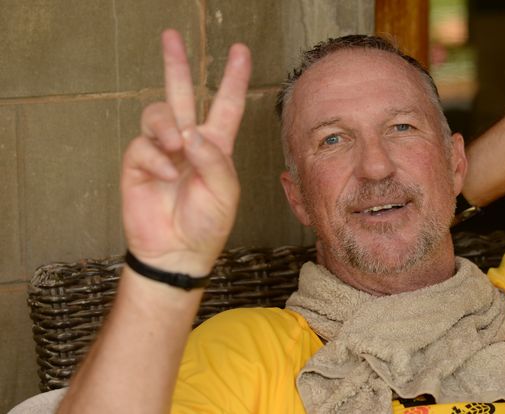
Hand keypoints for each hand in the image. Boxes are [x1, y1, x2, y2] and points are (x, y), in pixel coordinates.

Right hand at [121, 29, 250, 275]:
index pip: (226, 105)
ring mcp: (162, 150)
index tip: (240, 51)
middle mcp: (188, 142)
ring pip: (159, 114)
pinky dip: (156, 157)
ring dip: (167, 126)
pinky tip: (165, 175)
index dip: (233, 78)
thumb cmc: (208, 224)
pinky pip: (143, 144)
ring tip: (175, 146)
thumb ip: (213, 159)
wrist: (178, 252)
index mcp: (216, 146)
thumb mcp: (225, 191)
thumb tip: (189, 131)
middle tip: (171, 35)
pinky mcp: (138, 162)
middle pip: (181, 94)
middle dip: (176, 64)